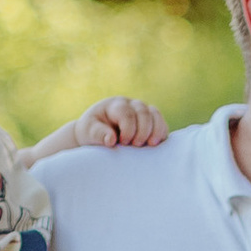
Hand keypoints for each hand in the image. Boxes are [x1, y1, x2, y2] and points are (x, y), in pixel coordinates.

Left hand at [26, 94, 169, 160]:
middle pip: (143, 112)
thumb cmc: (91, 132)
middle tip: (136, 146)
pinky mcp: (151, 120)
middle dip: (142, 130)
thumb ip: (98, 135)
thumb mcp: (89, 132)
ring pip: (155, 114)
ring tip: (152, 145)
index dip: (128, 129)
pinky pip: (161, 123)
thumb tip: (111, 140)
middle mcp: (131, 104)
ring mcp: (142, 111)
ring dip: (156, 130)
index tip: (123, 142)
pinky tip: (157, 144)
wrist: (97, 133)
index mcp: (115, 105)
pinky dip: (162, 132)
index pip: (126, 113)